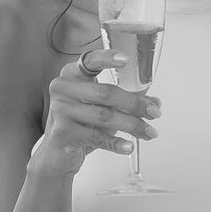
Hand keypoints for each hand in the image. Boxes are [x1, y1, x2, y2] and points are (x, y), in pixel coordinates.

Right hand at [31, 51, 155, 179]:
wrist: (56, 154)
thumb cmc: (79, 125)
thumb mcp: (101, 108)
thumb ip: (126, 101)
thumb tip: (154, 103)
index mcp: (72, 75)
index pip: (90, 61)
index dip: (107, 58)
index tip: (126, 59)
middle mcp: (63, 88)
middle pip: (106, 93)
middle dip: (135, 104)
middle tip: (154, 113)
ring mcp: (60, 110)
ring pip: (105, 116)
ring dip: (132, 125)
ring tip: (148, 132)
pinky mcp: (62, 132)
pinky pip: (96, 137)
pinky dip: (116, 143)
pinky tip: (128, 146)